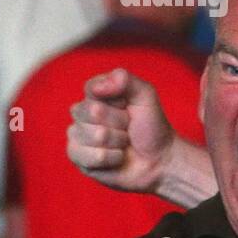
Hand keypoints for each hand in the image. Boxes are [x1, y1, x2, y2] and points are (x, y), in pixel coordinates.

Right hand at [67, 68, 177, 195]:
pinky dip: (114, 158)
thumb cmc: (152, 126)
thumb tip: (97, 88)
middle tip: (128, 127)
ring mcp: (78, 136)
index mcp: (95, 95)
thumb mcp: (146, 96)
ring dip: (118, 141)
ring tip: (124, 143)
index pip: (93, 89)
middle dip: (120, 122)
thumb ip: (125, 80)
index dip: (116, 100)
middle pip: (93, 112)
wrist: (160, 157)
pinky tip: (117, 157)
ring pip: (96, 135)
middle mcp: (82, 114)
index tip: (128, 106)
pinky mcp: (78, 158)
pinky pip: (94, 156)